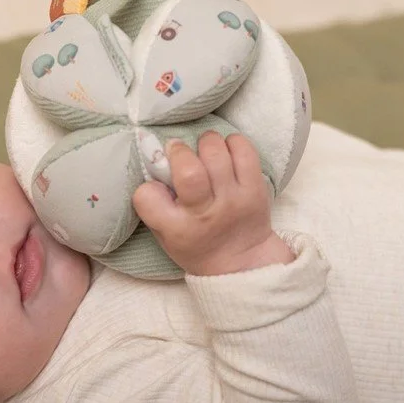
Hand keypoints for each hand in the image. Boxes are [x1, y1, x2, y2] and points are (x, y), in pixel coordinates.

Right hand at [132, 131, 294, 275]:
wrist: (242, 260)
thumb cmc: (196, 243)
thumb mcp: (165, 235)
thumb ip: (155, 204)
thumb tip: (156, 161)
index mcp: (177, 229)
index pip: (147, 196)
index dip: (147, 186)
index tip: (156, 185)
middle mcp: (205, 213)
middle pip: (189, 170)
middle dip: (179, 151)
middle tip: (179, 152)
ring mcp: (233, 199)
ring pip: (216, 152)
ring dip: (206, 142)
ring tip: (205, 151)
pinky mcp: (255, 189)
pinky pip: (244, 151)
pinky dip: (232, 143)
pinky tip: (226, 152)